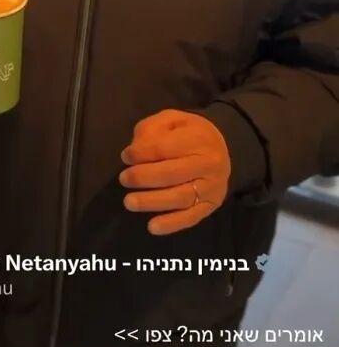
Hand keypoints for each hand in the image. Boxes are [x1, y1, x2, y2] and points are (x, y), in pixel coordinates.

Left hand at [118, 109, 230, 234]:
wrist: (223, 148)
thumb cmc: (189, 133)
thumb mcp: (172, 119)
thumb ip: (152, 129)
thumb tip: (135, 151)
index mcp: (199, 138)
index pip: (165, 148)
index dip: (142, 153)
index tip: (125, 156)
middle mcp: (208, 164)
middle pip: (172, 174)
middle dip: (144, 177)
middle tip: (123, 179)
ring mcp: (211, 187)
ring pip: (180, 198)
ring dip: (152, 202)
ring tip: (129, 202)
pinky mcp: (210, 206)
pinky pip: (191, 217)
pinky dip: (171, 224)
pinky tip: (152, 227)